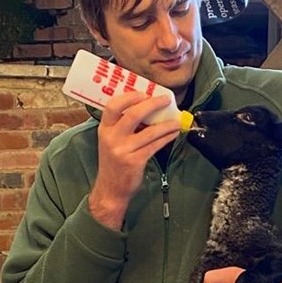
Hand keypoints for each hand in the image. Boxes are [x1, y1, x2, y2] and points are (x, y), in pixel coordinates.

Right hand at [88, 91, 181, 228]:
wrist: (111, 189)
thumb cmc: (114, 162)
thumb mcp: (111, 141)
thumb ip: (123, 126)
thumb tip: (147, 108)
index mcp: (105, 129)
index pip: (112, 106)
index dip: (128, 97)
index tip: (143, 92)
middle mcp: (112, 138)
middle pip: (132, 115)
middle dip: (152, 104)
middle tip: (165, 100)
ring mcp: (123, 150)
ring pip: (149, 132)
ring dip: (166, 124)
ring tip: (177, 120)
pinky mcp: (135, 161)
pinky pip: (154, 146)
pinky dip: (166, 138)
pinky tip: (173, 133)